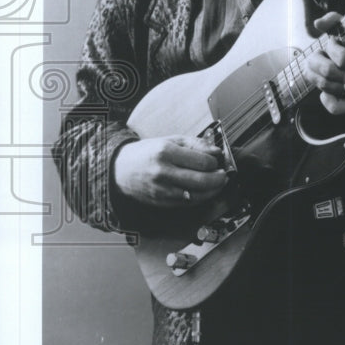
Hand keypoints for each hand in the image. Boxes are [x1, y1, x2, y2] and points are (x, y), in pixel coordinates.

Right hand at [113, 135, 227, 206]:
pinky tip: (205, 192)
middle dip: (218, 179)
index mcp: (166, 152)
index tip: (217, 161)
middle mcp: (163, 172)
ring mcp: (162, 190)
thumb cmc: (148, 153)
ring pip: (196, 195)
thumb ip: (195, 144)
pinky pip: (187, 203)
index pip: (201, 161)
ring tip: (218, 184)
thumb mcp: (170, 140)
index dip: (214, 162)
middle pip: (201, 181)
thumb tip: (217, 151)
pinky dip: (200, 198)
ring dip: (213, 191)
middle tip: (223, 175)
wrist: (121, 169)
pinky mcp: (161, 202)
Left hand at [307, 12, 344, 114]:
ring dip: (314, 76)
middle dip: (315, 62)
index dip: (331, 49)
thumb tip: (317, 22)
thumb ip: (336, 20)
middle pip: (330, 73)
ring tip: (314, 68)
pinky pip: (336, 107)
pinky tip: (325, 89)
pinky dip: (325, 98)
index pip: (342, 58)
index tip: (333, 43)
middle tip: (314, 56)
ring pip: (328, 87)